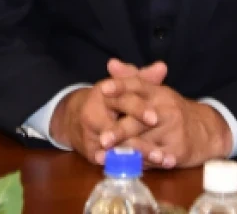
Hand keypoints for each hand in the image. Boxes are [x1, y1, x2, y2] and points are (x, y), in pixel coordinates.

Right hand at [47, 59, 166, 163]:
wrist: (74, 116)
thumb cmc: (106, 98)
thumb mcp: (122, 84)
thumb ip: (142, 77)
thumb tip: (163, 67)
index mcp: (102, 94)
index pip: (121, 101)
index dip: (139, 109)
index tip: (155, 118)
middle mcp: (92, 115)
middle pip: (117, 129)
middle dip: (139, 140)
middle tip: (160, 150)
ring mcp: (90, 136)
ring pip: (117, 149)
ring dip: (138, 156)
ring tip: (159, 160)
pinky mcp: (90, 153)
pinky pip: (111, 161)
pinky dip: (129, 165)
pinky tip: (146, 169)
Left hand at [99, 76, 232, 168]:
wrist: (205, 129)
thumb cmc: (171, 111)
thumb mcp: (154, 92)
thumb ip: (130, 78)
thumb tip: (110, 63)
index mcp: (159, 93)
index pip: (138, 85)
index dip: (120, 86)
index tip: (102, 89)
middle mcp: (167, 109)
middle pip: (139, 119)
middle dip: (119, 130)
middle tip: (102, 139)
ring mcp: (174, 130)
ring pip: (145, 142)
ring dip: (125, 152)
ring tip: (107, 157)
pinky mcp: (178, 150)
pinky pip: (155, 159)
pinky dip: (140, 163)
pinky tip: (127, 167)